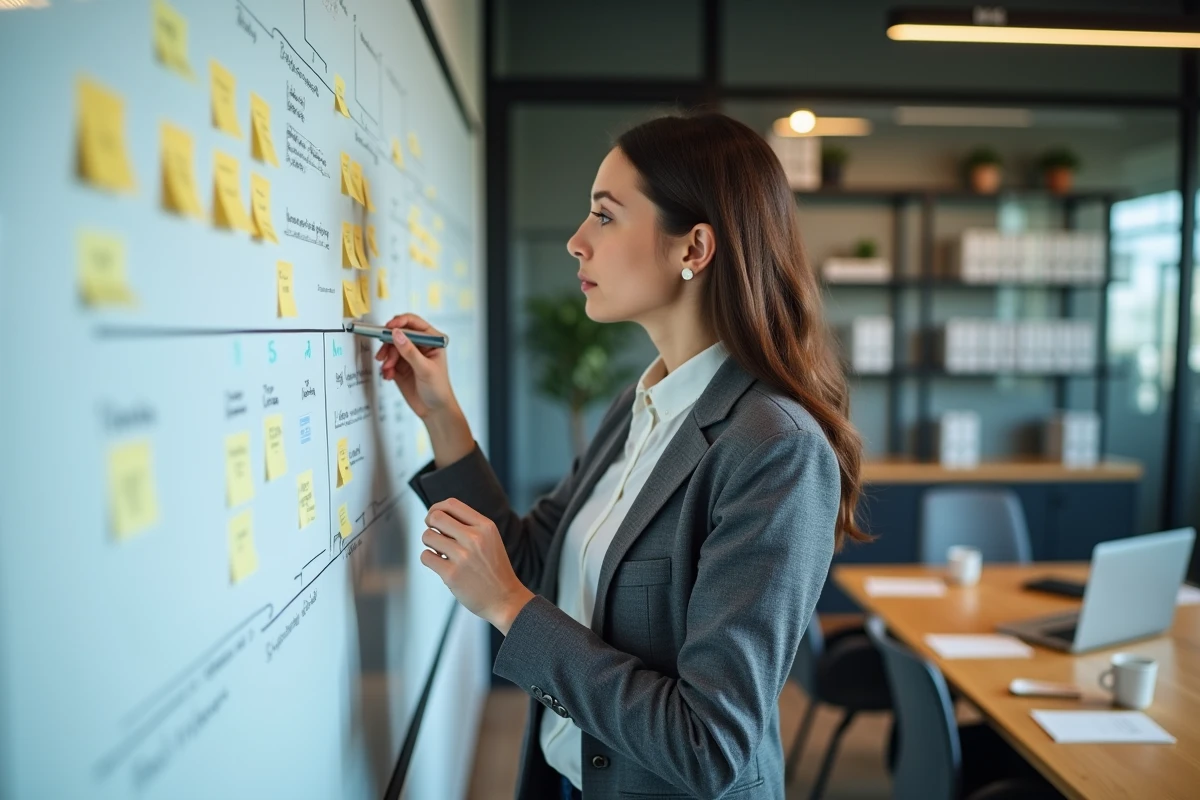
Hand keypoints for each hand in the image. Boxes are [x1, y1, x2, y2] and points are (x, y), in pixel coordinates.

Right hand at [375, 313, 456, 419]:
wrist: (434, 410)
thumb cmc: (438, 389)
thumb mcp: (425, 369)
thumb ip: (409, 351)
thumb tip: (396, 334)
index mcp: (432, 340)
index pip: (414, 323)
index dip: (399, 322)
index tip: (388, 328)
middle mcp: (420, 345)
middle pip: (398, 334)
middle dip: (389, 345)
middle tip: (384, 357)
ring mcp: (409, 355)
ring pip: (390, 347)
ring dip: (386, 358)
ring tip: (388, 370)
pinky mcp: (400, 366)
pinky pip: (387, 360)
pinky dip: (386, 367)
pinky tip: (389, 376)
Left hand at [420, 498, 534, 633]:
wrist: (505, 599)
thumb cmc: (494, 569)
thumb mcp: (490, 539)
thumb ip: (469, 525)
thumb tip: (436, 515)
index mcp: (485, 526)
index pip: (451, 504)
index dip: (437, 508)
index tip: (434, 518)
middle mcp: (475, 538)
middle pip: (436, 517)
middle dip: (429, 524)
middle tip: (434, 534)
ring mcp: (463, 557)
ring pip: (427, 536)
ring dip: (429, 543)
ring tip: (440, 552)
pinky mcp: (452, 575)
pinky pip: (426, 556)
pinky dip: (429, 559)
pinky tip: (440, 564)